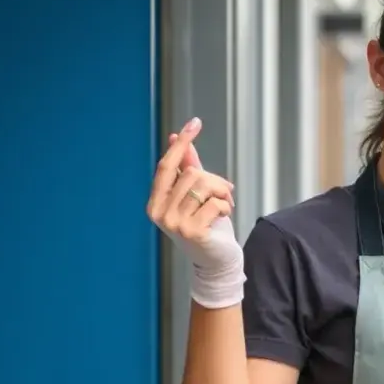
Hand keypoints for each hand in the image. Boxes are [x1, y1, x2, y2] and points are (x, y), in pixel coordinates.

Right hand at [147, 117, 245, 307]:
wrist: (217, 261)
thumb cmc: (207, 225)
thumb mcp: (195, 195)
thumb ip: (187, 168)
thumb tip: (177, 138)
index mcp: (156, 201)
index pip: (167, 165)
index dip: (181, 144)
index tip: (195, 123)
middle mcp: (159, 212)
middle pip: (193, 174)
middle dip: (215, 182)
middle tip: (224, 196)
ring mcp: (173, 223)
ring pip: (204, 185)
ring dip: (222, 194)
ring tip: (224, 206)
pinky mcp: (192, 231)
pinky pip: (215, 202)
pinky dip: (227, 206)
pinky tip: (224, 217)